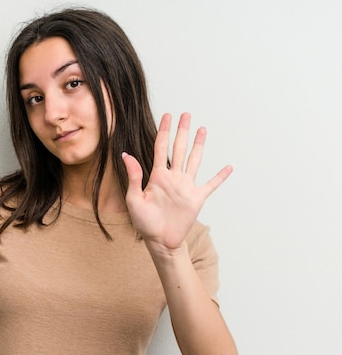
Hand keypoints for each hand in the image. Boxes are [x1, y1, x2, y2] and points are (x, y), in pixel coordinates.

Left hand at [121, 113, 232, 250]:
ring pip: (195, 160)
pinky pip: (211, 185)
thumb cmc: (144, 222)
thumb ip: (134, 177)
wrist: (159, 240)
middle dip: (182, 131)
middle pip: (179, 149)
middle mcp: (173, 177)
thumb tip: (126, 155)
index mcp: (158, 176)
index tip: (167, 116)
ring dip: (199, 145)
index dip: (164, 131)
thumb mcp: (134, 199)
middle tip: (186, 114)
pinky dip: (220, 176)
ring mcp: (186, 187)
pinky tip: (228, 167)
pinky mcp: (197, 198)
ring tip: (203, 129)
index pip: (161, 148)